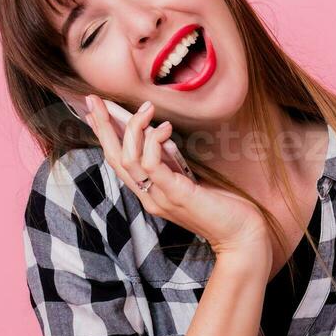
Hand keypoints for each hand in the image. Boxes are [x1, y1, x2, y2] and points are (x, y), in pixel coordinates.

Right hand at [82, 95, 270, 264]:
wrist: (241, 235)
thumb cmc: (222, 205)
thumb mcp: (190, 176)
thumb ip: (172, 161)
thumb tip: (157, 133)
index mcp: (150, 192)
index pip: (117, 161)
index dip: (104, 135)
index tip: (94, 110)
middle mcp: (148, 196)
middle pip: (114, 158)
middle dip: (103, 127)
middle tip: (95, 100)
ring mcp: (159, 198)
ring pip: (128, 159)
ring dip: (132, 129)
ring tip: (146, 108)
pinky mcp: (174, 195)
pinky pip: (151, 166)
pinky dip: (153, 143)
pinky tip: (164, 128)